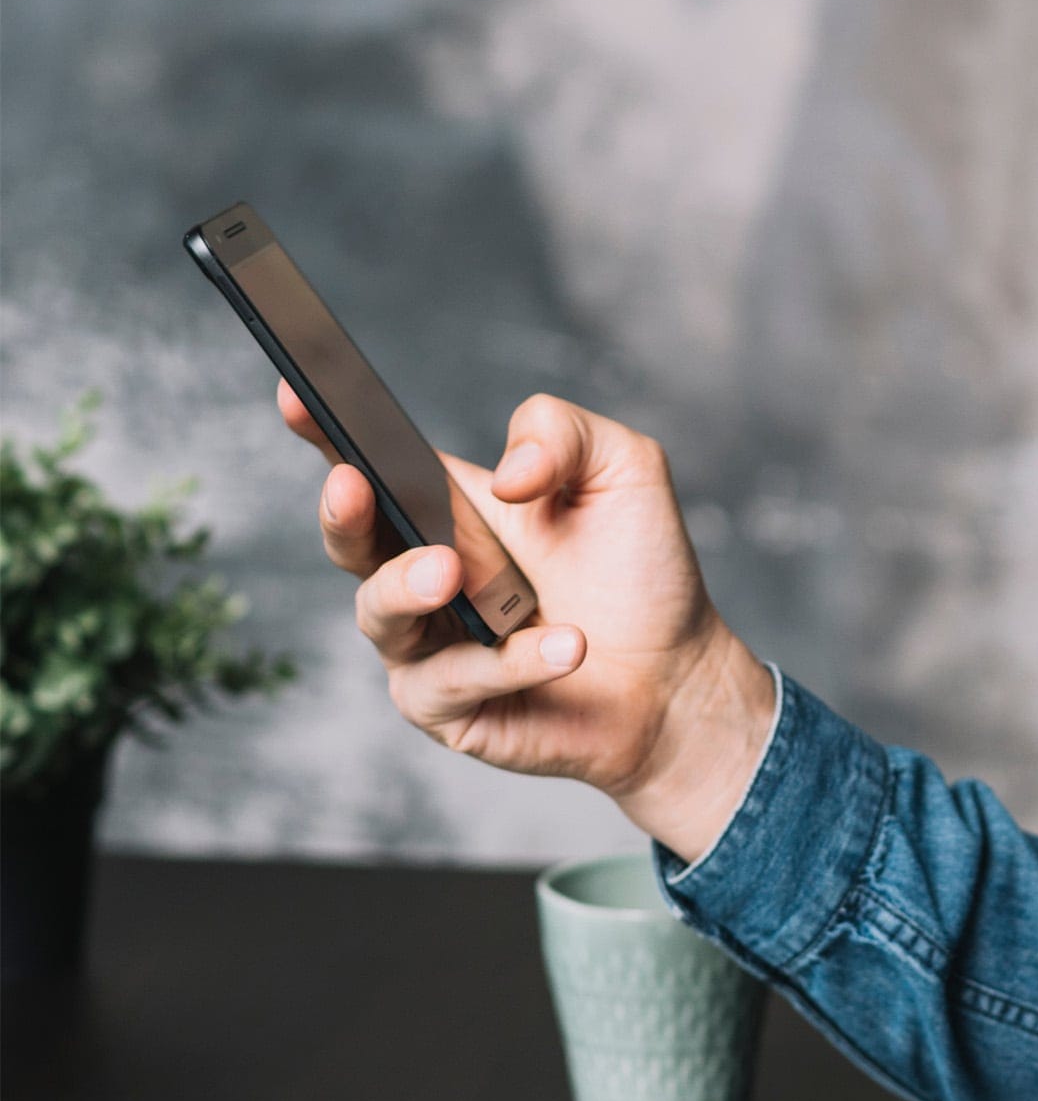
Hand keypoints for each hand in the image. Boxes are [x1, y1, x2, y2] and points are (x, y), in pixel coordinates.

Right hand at [278, 382, 774, 858]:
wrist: (679, 672)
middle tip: (353, 484)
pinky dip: (512, 660)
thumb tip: (508, 474)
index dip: (323, 429)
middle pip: (351, 539)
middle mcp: (423, 572)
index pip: (372, 461)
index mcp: (449, 507)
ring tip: (453, 573)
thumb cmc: (640, 566)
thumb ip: (563, 433)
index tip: (296, 391)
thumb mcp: (623, 469)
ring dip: (410, 587)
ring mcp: (427, 644)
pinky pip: (456, 681)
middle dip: (341, 512)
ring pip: (381, 614)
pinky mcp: (450, 709)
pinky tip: (567, 644)